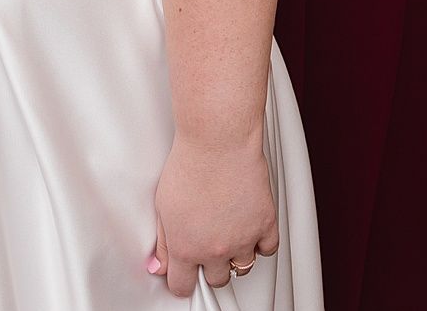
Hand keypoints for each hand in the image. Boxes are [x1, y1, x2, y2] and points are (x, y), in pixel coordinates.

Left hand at [149, 135, 279, 297]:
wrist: (218, 141)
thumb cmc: (189, 165)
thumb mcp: (163, 206)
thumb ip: (163, 242)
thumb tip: (159, 266)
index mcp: (185, 248)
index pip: (183, 286)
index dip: (183, 280)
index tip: (185, 274)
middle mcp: (215, 249)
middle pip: (216, 279)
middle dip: (211, 266)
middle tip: (208, 245)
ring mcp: (242, 239)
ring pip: (243, 267)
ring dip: (236, 255)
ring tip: (229, 233)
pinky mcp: (264, 224)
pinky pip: (267, 249)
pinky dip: (260, 243)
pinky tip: (250, 229)